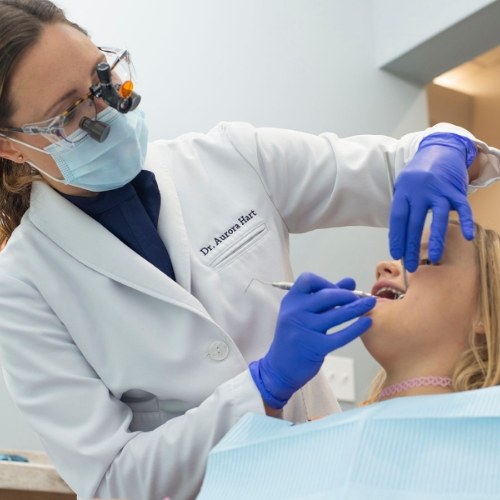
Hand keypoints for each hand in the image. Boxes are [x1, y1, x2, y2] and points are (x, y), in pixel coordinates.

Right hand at [249, 272, 375, 408]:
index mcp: (291, 301)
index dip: (326, 282)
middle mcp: (295, 312)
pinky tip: (366, 323)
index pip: (308, 280)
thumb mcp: (303, 313)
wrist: (280, 367)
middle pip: (326, 295)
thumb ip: (325, 296)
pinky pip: (341, 335)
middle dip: (347, 295)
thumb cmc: (295, 337)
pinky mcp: (315, 347)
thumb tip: (350, 282)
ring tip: (370, 305)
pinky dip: (356, 328)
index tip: (337, 289)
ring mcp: (304, 330)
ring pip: (336, 314)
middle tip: (359, 298)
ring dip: (356, 308)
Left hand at [389, 132, 476, 271]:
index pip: (398, 218)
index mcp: (404, 191)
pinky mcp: (456, 190)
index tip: (396, 254)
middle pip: (415, 222)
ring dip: (436, 238)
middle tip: (411, 265)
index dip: (397, 237)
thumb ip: (403, 207)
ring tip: (433, 257)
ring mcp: (440, 190)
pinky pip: (463, 207)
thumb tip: (399, 236)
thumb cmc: (419, 174)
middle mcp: (421, 190)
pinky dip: (466, 221)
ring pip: (438, 217)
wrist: (440, 149)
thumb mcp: (404, 186)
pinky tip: (468, 236)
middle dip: (412, 246)